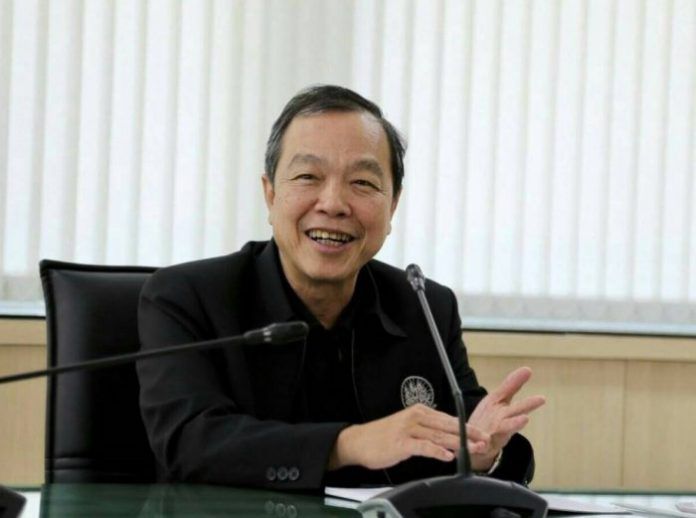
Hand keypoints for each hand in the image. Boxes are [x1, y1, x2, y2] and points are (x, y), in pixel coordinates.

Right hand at [328, 403, 489, 470]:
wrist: (359, 441)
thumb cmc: (384, 436)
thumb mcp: (409, 428)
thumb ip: (428, 431)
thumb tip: (448, 438)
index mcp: (420, 412)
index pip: (449, 419)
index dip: (467, 427)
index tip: (482, 434)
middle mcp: (416, 417)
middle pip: (448, 425)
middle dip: (468, 434)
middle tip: (484, 440)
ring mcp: (408, 429)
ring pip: (439, 436)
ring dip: (458, 443)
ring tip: (473, 448)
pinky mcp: (401, 443)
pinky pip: (423, 446)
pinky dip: (437, 451)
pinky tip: (447, 456)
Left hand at [467, 366, 544, 470]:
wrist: (475, 443)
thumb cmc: (490, 418)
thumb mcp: (498, 399)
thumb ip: (512, 385)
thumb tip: (528, 369)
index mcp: (506, 414)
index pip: (518, 408)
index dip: (529, 404)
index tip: (542, 399)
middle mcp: (501, 427)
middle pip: (510, 423)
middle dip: (517, 421)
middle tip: (525, 419)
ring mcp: (490, 438)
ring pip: (496, 437)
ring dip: (502, 434)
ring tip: (515, 426)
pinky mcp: (478, 447)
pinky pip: (478, 447)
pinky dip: (480, 446)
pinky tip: (482, 444)